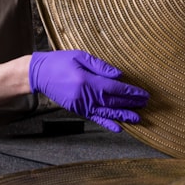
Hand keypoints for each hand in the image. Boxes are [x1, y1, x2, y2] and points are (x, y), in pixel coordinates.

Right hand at [28, 50, 148, 131]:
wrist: (39, 74)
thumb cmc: (60, 62)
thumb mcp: (80, 57)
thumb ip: (100, 66)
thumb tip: (119, 75)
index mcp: (86, 80)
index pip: (114, 88)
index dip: (129, 92)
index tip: (142, 94)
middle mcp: (85, 95)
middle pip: (112, 101)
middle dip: (130, 103)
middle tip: (145, 104)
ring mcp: (80, 105)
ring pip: (106, 112)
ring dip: (122, 115)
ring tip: (137, 118)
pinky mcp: (77, 109)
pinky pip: (94, 118)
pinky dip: (107, 123)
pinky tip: (118, 127)